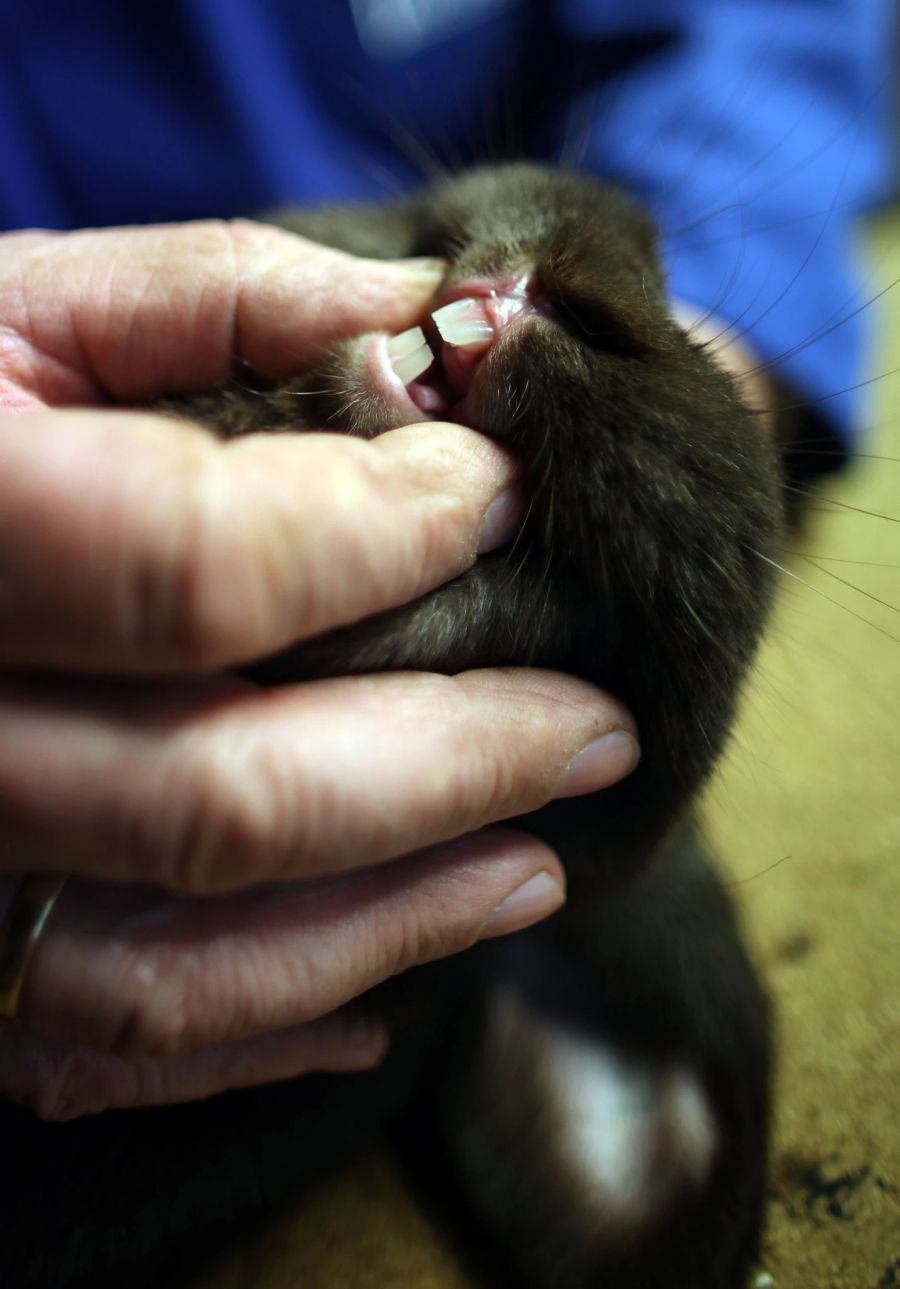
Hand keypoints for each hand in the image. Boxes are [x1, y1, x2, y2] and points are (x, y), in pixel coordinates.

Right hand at [0, 221, 638, 1118]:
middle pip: (220, 796)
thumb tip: (429, 323)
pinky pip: (99, 1050)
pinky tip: (376, 1009)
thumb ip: (215, 295)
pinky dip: (253, 1033)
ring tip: (537, 874)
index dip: (386, 532)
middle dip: (454, 761)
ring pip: (169, 966)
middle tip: (603, 730)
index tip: (500, 498)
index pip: (201, 564)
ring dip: (387, 926)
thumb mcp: (18, 306)